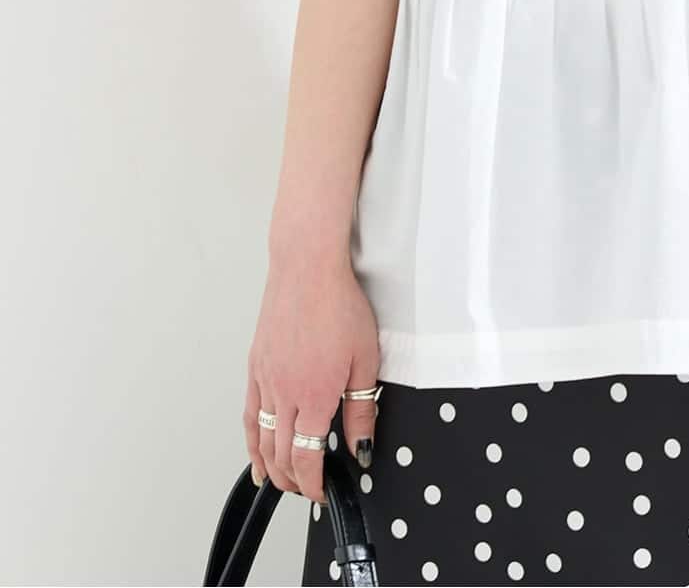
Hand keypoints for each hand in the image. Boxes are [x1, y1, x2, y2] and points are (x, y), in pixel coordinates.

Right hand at [243, 254, 380, 505]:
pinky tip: (256, 448)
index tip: (320, 492)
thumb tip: (360, 445)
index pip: (306, 457)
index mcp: (314, 395)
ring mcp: (265, 380)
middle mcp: (285, 392)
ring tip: (281, 481)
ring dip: (269, 466)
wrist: (307, 268)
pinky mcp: (256, 367)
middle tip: (306, 489)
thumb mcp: (365, 359)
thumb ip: (361, 408)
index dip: (312, 483)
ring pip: (261, 439)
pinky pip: (250, 413)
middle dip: (293, 480)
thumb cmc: (339, 304)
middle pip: (280, 455)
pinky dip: (251, 439)